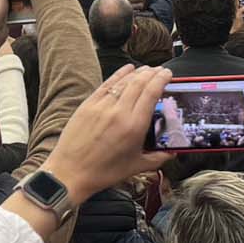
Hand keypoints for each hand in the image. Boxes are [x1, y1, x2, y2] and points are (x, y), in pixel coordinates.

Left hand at [38, 65, 172, 198]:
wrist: (71, 172)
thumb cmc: (104, 172)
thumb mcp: (136, 167)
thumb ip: (158, 158)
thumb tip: (172, 153)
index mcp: (134, 127)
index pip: (151, 93)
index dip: (161, 79)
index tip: (168, 74)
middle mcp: (119, 112)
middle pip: (139, 83)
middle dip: (152, 73)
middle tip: (161, 70)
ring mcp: (102, 106)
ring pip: (124, 81)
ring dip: (138, 72)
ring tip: (147, 69)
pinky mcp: (88, 105)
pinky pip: (107, 84)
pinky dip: (119, 74)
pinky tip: (127, 69)